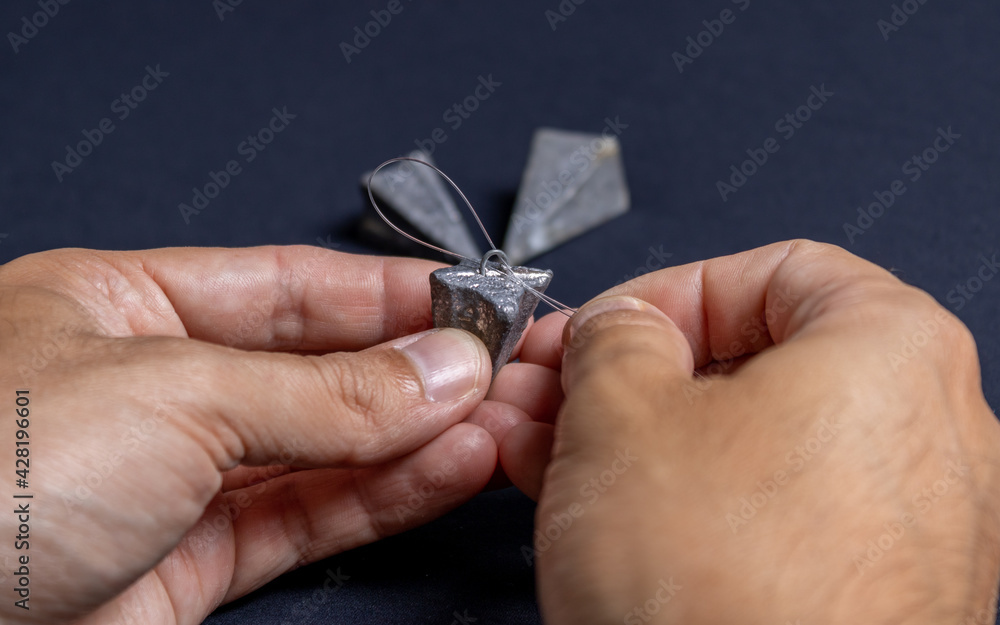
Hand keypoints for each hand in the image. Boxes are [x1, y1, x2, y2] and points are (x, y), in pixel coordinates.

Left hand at [0, 245, 542, 624]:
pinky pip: (309, 515)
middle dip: (416, 369)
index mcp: (125, 306)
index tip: (473, 299)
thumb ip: (323, 392)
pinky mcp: (193, 562)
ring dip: (416, 436)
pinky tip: (446, 470)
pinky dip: (384, 497)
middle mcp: (158, 386)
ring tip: (497, 422)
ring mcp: (178, 477)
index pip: (291, 285)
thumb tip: (440, 369)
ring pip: (325, 449)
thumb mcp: (176, 393)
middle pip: (317, 369)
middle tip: (503, 368)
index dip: (388, 292)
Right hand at [502, 240, 999, 623]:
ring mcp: (906, 527)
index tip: (598, 328)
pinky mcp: (867, 598)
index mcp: (892, 348)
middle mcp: (926, 434)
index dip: (661, 292)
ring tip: (549, 454)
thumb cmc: (724, 594)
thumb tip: (617, 325)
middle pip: (752, 365)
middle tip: (555, 392)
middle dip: (626, 376)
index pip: (767, 271)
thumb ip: (612, 333)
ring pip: (747, 446)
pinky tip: (600, 513)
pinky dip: (684, 503)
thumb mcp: (619, 410)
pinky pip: (765, 517)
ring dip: (637, 440)